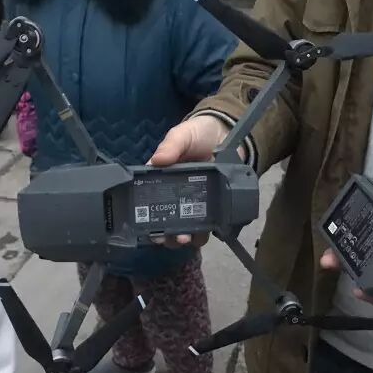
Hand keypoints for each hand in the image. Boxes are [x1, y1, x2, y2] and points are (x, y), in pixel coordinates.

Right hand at [148, 115, 244, 247]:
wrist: (226, 134)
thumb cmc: (198, 133)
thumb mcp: (182, 135)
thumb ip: (171, 145)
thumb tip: (156, 160)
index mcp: (162, 178)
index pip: (148, 200)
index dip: (146, 216)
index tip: (149, 227)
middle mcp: (174, 194)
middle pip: (164, 220)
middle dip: (165, 233)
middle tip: (169, 237)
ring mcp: (193, 203)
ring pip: (184, 227)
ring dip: (182, 237)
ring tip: (185, 239)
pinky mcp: (211, 207)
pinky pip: (205, 226)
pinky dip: (203, 234)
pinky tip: (203, 235)